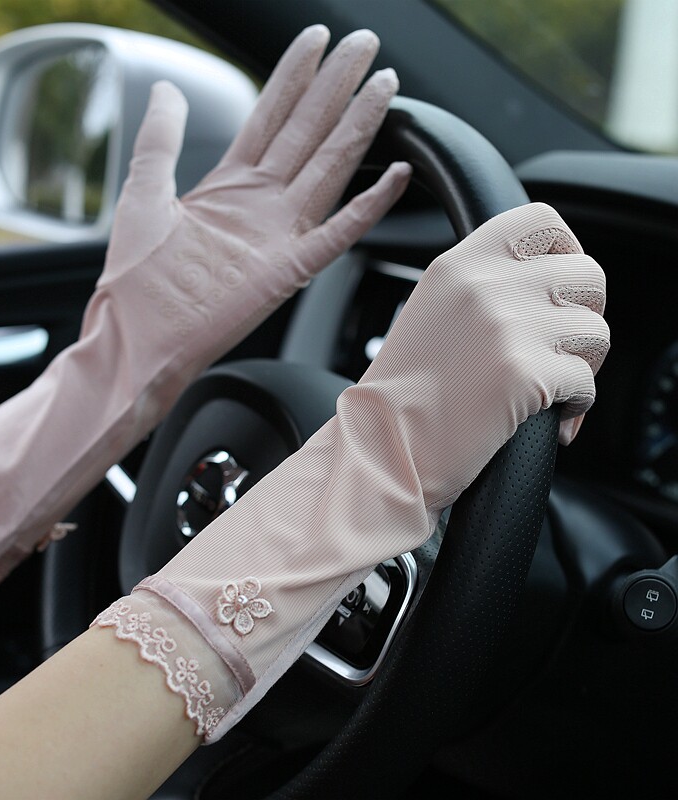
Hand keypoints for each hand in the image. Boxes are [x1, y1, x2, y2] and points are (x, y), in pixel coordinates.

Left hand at [0, 25, 409, 592]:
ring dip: (357, 126)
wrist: (138, 334)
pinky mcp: (288, 268)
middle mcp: (260, 203)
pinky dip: (369, 206)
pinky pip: (338, 232)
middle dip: (336, 85)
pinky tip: (395, 176)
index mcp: (229, 184)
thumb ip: (161, 136)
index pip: (270, 116)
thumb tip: (168, 87)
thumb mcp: (143, 189)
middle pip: (307, 131)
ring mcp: (278, 233)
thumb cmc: (136, 275)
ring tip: (384, 86)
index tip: (316, 39)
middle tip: (366, 45)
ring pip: (328, 167)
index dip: (293, 76)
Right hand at [94, 202, 609, 739]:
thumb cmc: (361, 428)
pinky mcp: (519, 373)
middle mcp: (472, 285)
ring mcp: (499, 325)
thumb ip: (452, 308)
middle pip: (586, 263)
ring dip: (581, 365)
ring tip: (533, 401)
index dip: (561, 241)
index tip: (556, 272)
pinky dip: (576, 407)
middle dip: (582, 310)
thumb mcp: (403, 347)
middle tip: (547, 353)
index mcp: (443, 272)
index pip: (538, 213)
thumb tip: (495, 289)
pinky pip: (591, 372)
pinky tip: (536, 425)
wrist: (343, 479)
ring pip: (599, 319)